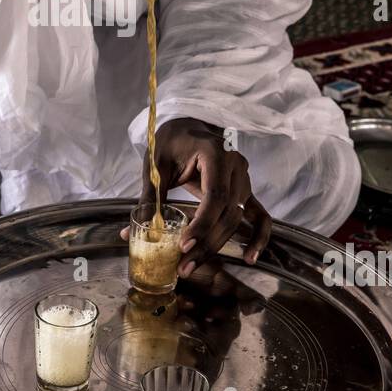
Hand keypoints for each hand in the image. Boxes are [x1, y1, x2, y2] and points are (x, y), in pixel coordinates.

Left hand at [148, 117, 270, 267]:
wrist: (189, 125)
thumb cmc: (171, 142)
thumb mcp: (157, 166)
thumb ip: (150, 197)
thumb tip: (132, 231)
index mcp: (215, 153)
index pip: (215, 196)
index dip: (202, 224)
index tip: (184, 244)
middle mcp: (236, 166)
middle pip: (228, 212)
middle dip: (206, 242)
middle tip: (185, 265)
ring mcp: (245, 178)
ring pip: (238, 218)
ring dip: (218, 244)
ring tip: (194, 264)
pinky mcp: (246, 190)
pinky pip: (260, 215)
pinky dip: (259, 237)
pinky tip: (250, 257)